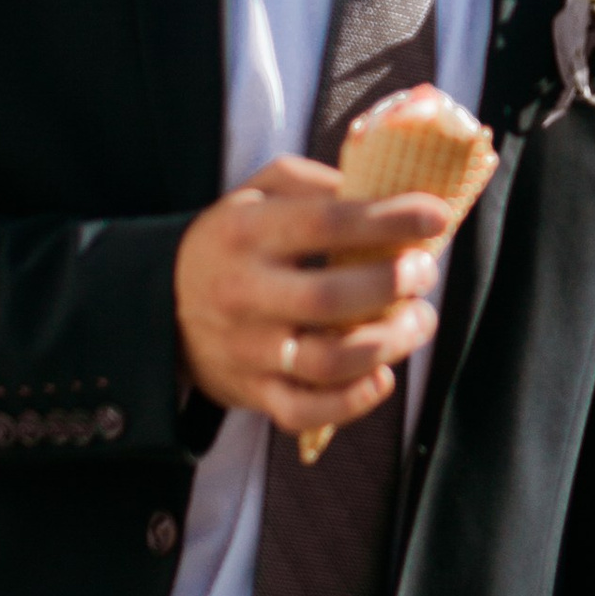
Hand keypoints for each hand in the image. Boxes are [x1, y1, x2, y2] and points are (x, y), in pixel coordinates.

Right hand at [173, 155, 451, 436]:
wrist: (158, 304)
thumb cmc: (231, 241)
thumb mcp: (256, 193)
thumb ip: (315, 184)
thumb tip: (383, 190)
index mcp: (246, 233)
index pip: (325, 223)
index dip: (388, 220)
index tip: (436, 215)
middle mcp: (243, 292)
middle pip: (329, 298)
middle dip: (392, 285)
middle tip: (425, 272)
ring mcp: (247, 349)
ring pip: (326, 361)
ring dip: (389, 343)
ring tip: (419, 320)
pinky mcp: (252, 391)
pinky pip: (304, 411)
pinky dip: (352, 402)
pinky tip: (382, 377)